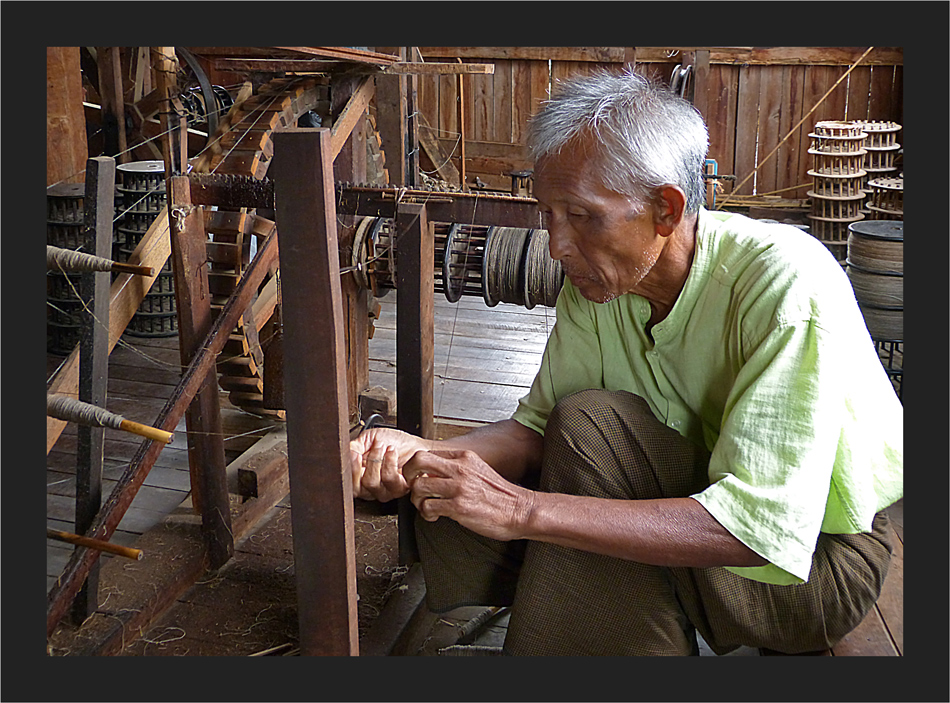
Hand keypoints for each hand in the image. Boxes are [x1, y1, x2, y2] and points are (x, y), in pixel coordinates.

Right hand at [349, 427, 429, 501]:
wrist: (414, 444)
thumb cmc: (393, 442)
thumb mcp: (368, 439)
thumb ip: (353, 447)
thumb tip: (345, 454)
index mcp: (359, 479)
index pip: (346, 483)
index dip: (349, 469)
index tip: (355, 453)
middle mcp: (370, 489)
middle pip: (357, 487)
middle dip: (364, 462)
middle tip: (374, 447)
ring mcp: (384, 492)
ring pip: (371, 482)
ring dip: (377, 459)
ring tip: (385, 447)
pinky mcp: (399, 490)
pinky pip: (389, 479)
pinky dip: (389, 461)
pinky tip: (392, 452)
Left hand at [403, 449, 533, 541]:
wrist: (519, 510)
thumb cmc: (500, 495)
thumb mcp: (478, 470)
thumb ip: (457, 468)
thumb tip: (434, 473)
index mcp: (464, 457)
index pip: (428, 453)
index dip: (417, 467)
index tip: (419, 479)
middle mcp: (460, 469)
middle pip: (418, 461)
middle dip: (408, 475)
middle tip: (412, 488)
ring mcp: (459, 487)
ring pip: (418, 486)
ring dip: (416, 500)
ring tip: (425, 506)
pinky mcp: (459, 507)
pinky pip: (428, 507)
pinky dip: (426, 514)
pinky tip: (434, 517)